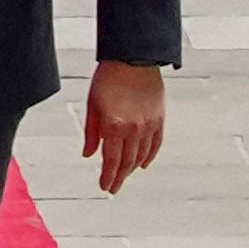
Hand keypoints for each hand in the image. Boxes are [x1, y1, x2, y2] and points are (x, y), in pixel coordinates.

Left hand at [81, 61, 169, 193]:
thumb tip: (89, 155)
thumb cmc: (107, 79)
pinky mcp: (159, 119)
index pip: (111, 161)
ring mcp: (148, 125)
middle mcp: (133, 129)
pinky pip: (155, 144)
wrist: (132, 58)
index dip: (107, 176)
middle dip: (119, 177)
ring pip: (141, 156)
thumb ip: (91, 133)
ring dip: (132, 169)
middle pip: (126, 162)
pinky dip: (149, 157)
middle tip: (113, 189)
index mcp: (114, 126)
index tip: (105, 187)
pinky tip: (142, 164)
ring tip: (124, 177)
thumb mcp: (92, 105)